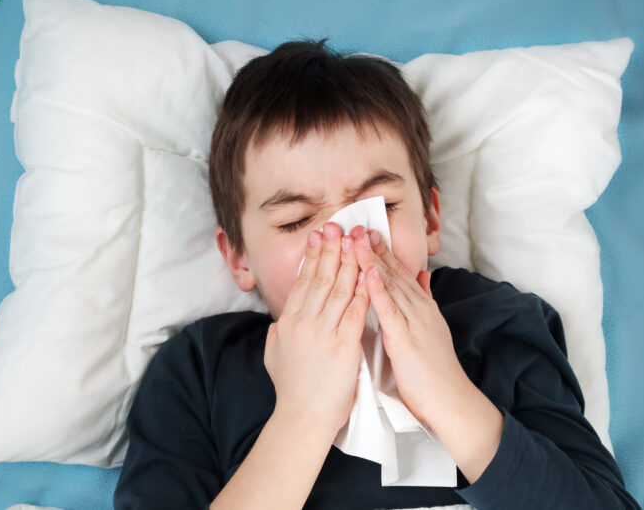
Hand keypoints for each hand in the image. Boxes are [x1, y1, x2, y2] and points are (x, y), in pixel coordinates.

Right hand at [264, 222, 368, 435]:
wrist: (303, 418)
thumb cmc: (291, 391)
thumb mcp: (273, 357)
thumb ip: (276, 336)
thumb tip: (277, 323)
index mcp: (288, 322)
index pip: (302, 282)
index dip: (312, 257)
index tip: (320, 237)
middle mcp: (303, 322)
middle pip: (320, 278)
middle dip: (330, 249)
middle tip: (338, 225)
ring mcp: (323, 332)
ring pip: (338, 288)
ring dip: (348, 261)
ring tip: (354, 240)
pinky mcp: (343, 345)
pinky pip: (355, 310)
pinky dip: (363, 290)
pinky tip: (369, 273)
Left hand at [352, 229, 469, 427]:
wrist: (450, 400)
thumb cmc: (433, 372)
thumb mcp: (430, 331)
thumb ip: (424, 303)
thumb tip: (423, 277)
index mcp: (422, 309)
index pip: (400, 274)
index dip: (383, 253)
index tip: (367, 233)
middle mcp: (420, 310)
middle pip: (395, 273)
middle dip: (375, 248)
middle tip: (357, 225)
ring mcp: (415, 322)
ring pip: (391, 285)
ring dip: (373, 260)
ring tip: (357, 239)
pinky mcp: (407, 339)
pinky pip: (391, 310)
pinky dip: (379, 290)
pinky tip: (367, 273)